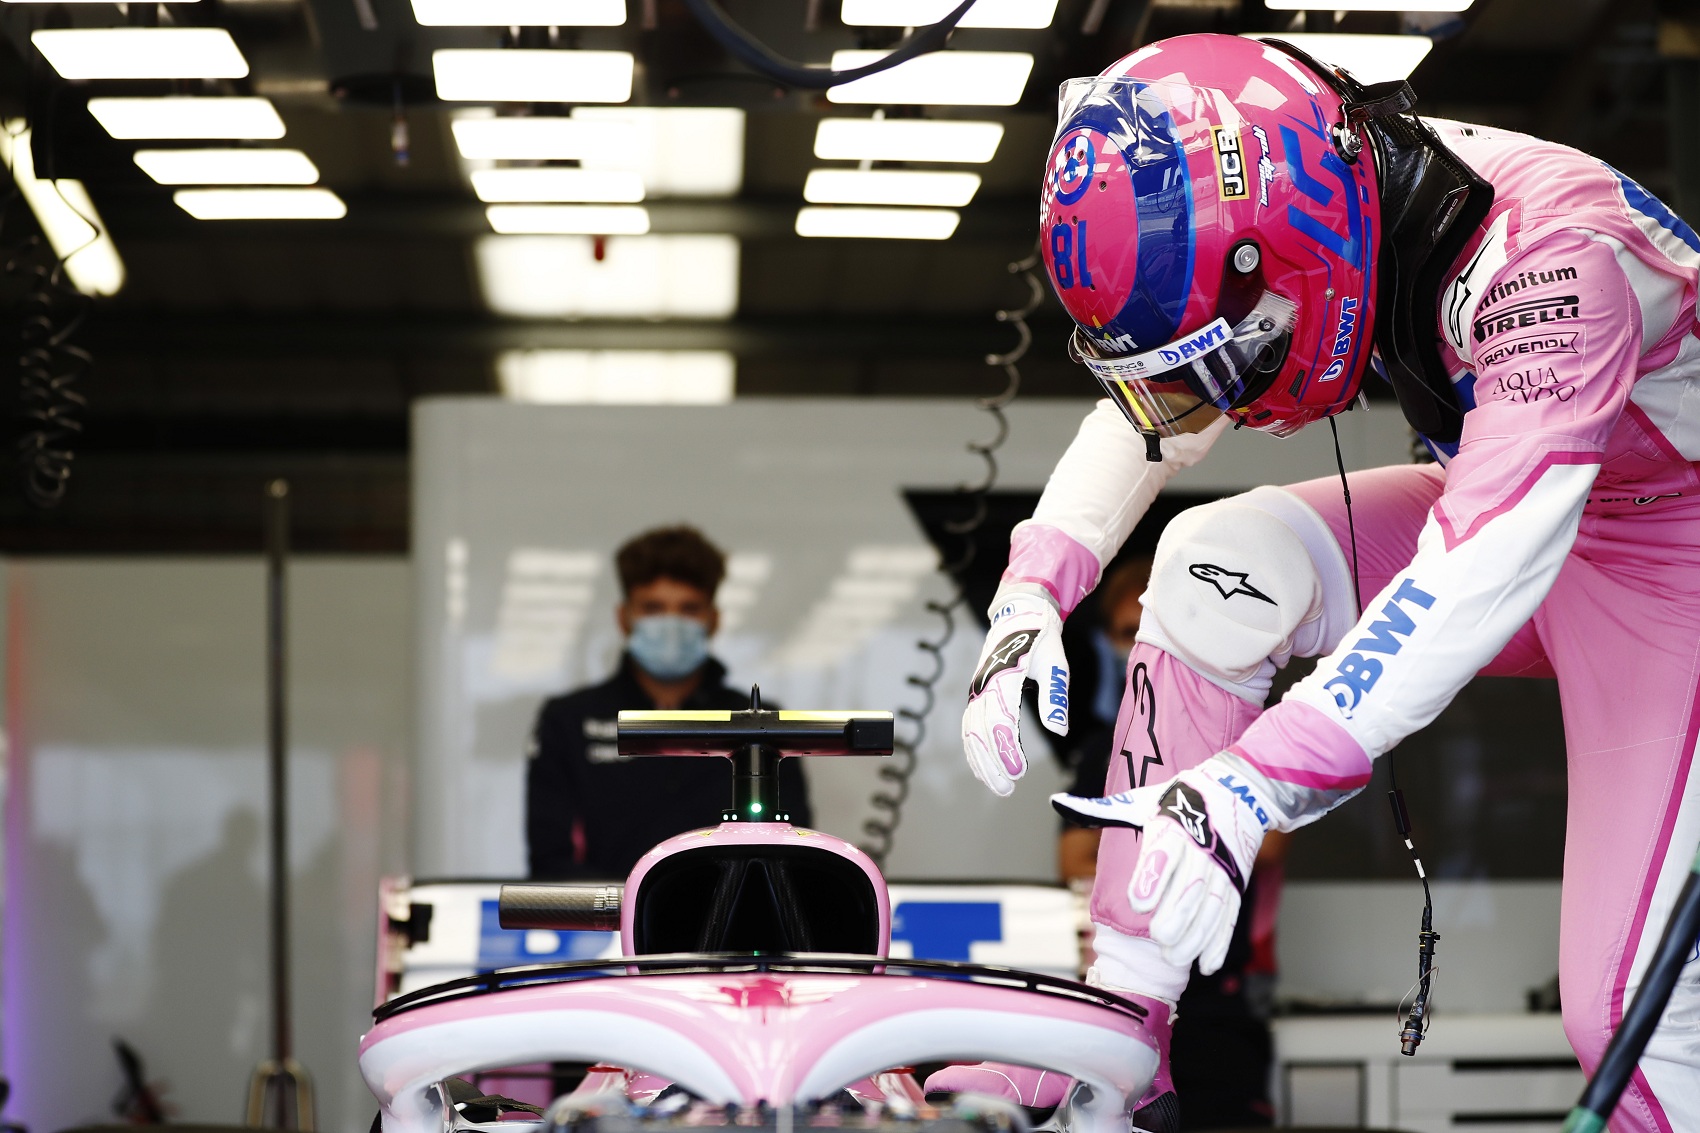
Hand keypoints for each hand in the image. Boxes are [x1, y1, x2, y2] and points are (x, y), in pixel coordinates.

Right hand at [961, 591, 1070, 796]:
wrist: (1020, 612)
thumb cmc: (1042, 638)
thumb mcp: (1056, 664)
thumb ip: (1055, 698)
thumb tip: (1060, 730)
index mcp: (1003, 676)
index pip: (1000, 720)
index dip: (1006, 748)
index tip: (1019, 771)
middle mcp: (983, 684)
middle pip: (980, 732)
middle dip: (992, 763)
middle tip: (1008, 789)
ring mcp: (977, 689)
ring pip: (971, 733)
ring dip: (982, 762)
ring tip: (999, 787)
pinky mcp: (977, 694)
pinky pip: (969, 726)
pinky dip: (974, 750)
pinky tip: (983, 769)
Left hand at [1052, 754, 1271, 973]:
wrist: (1238, 789)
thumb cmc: (1179, 798)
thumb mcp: (1143, 799)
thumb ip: (1103, 810)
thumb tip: (1058, 802)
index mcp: (1173, 826)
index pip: (1164, 853)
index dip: (1152, 877)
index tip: (1138, 902)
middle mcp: (1201, 849)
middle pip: (1189, 886)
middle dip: (1176, 914)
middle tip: (1159, 937)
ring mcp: (1222, 868)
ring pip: (1211, 906)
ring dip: (1196, 935)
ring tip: (1175, 957)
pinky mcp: (1236, 883)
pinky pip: (1229, 914)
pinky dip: (1220, 941)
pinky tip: (1207, 964)